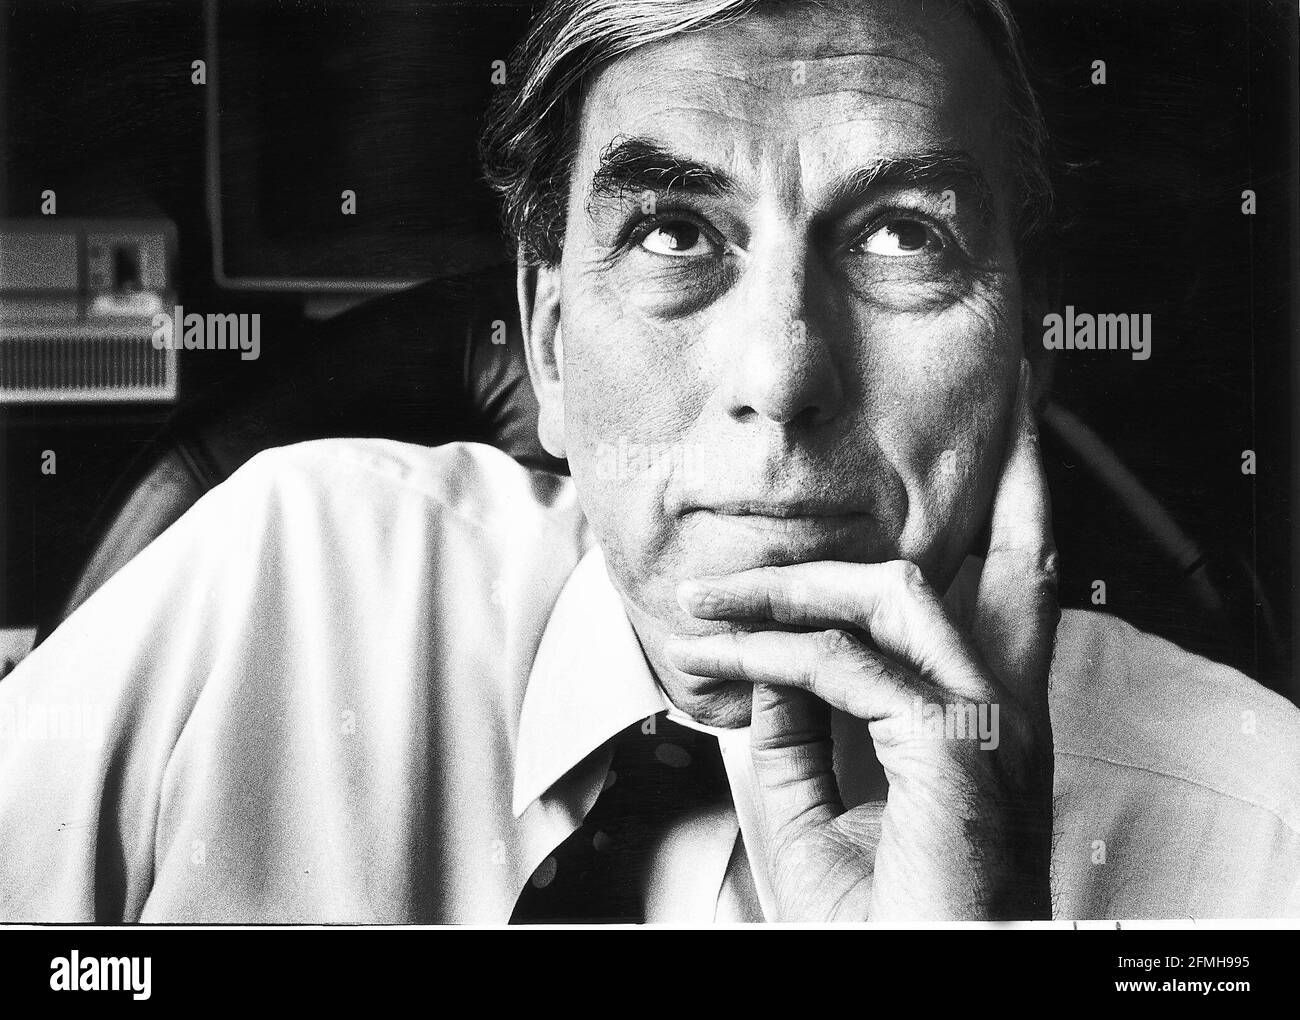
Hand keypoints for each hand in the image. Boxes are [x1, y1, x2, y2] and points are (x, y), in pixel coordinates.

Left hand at [664, 360, 1058, 919]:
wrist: (917, 979)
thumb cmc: (882, 920)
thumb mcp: (819, 807)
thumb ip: (802, 725)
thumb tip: (774, 656)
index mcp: (990, 721)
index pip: (1012, 592)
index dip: (1012, 513)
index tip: (992, 454)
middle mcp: (1006, 712)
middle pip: (1017, 556)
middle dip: (1002, 469)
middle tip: (986, 401)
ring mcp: (987, 726)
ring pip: (896, 592)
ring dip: (793, 581)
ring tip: (712, 594)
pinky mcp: (953, 749)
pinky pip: (843, 666)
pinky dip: (770, 653)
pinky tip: (719, 658)